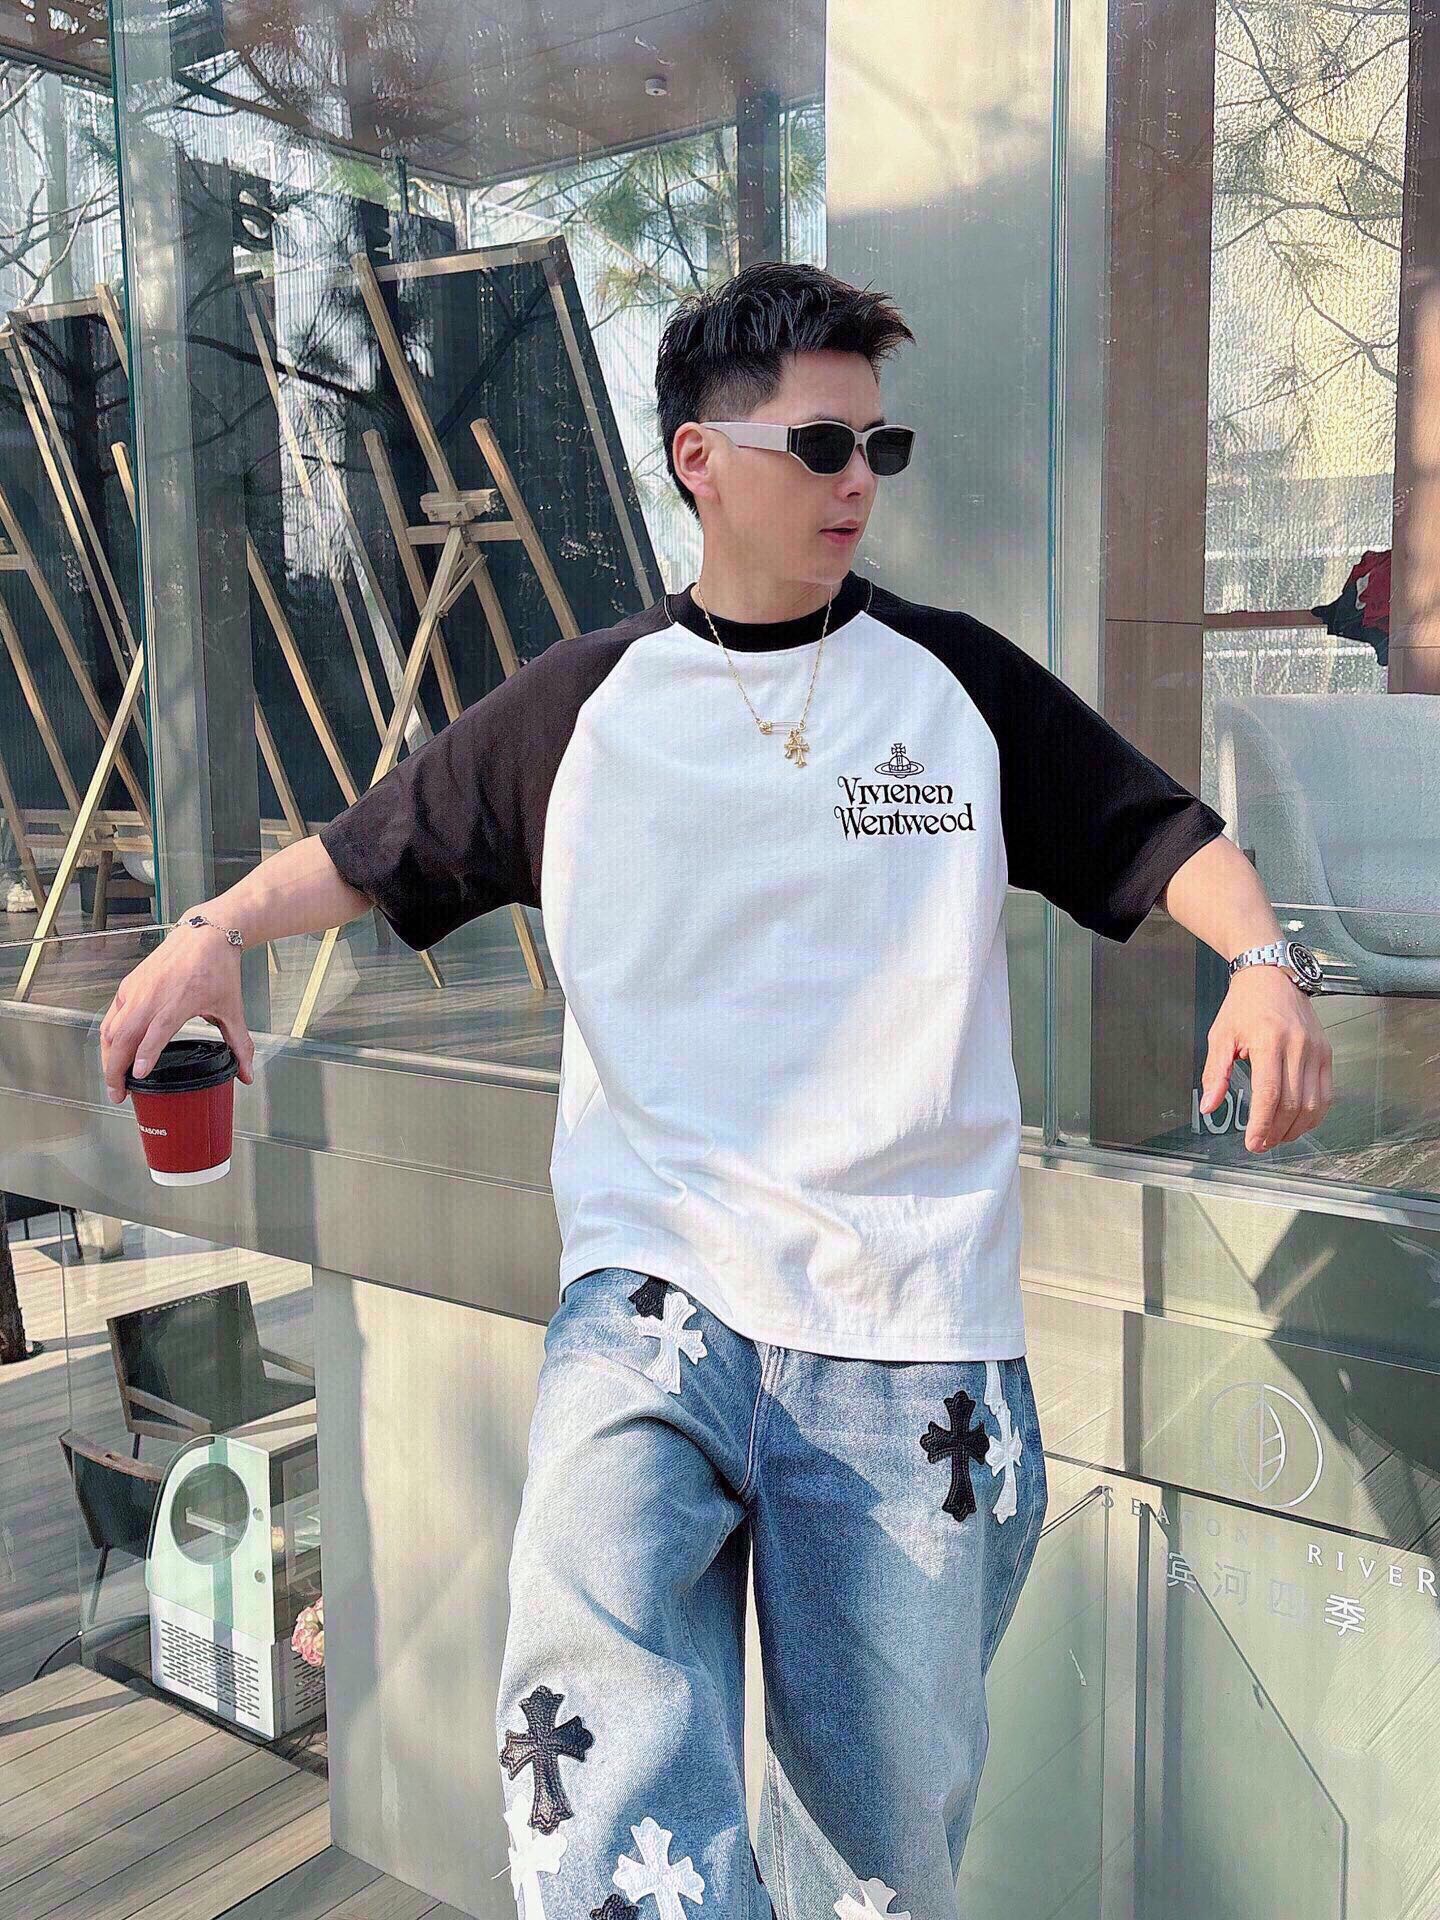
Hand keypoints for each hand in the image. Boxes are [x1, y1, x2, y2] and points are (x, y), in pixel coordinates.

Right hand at [100, 917, 255, 1104]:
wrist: (204, 935)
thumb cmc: (218, 969)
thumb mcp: (232, 1009)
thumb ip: (239, 1044)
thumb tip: (246, 1075)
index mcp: (179, 1002)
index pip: (156, 1032)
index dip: (145, 1054)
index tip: (139, 1074)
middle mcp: (152, 996)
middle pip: (124, 1036)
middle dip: (116, 1069)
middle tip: (119, 1095)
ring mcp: (136, 990)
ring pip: (112, 1028)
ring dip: (108, 1056)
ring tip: (115, 1080)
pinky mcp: (128, 985)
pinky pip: (111, 1016)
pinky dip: (108, 1037)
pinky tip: (112, 1053)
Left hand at [1199, 966, 1332, 1152]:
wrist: (1272, 976)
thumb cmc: (1244, 1005)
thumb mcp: (1220, 1036)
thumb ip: (1216, 1073)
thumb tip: (1210, 1106)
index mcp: (1269, 1041)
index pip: (1270, 1093)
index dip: (1262, 1123)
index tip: (1252, 1143)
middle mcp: (1298, 1046)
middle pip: (1293, 1103)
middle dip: (1276, 1131)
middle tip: (1260, 1144)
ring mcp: (1317, 1050)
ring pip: (1313, 1104)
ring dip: (1295, 1128)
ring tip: (1276, 1137)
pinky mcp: (1326, 1053)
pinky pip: (1326, 1094)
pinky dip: (1314, 1115)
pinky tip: (1297, 1123)